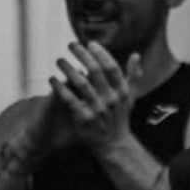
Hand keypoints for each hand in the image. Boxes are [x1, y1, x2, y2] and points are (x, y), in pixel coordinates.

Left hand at [50, 41, 141, 157]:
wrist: (114, 145)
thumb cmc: (120, 118)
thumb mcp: (130, 97)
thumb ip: (133, 76)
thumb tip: (137, 55)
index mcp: (122, 91)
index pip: (111, 67)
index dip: (100, 53)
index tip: (90, 44)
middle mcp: (111, 99)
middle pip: (95, 70)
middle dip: (82, 54)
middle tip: (71, 45)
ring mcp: (98, 109)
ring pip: (80, 82)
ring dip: (68, 68)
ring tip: (59, 60)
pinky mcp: (84, 118)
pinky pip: (69, 99)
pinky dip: (59, 87)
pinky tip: (52, 79)